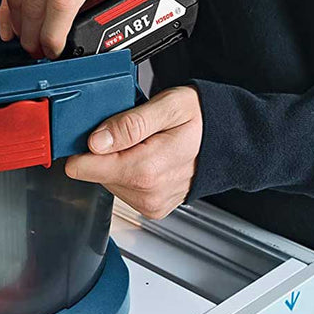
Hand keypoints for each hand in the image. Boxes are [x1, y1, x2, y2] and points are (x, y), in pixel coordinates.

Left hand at [65, 87, 202, 219]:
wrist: (232, 139)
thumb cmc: (202, 119)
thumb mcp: (167, 106)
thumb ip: (129, 124)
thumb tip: (95, 142)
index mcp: (145, 170)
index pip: (84, 167)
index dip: (82, 144)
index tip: (93, 129)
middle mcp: (147, 193)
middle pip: (95, 172)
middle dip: (105, 149)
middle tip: (131, 130)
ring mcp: (151, 203)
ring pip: (107, 180)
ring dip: (117, 159)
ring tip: (143, 141)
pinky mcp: (153, 206)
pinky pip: (123, 187)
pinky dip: (129, 169)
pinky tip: (148, 155)